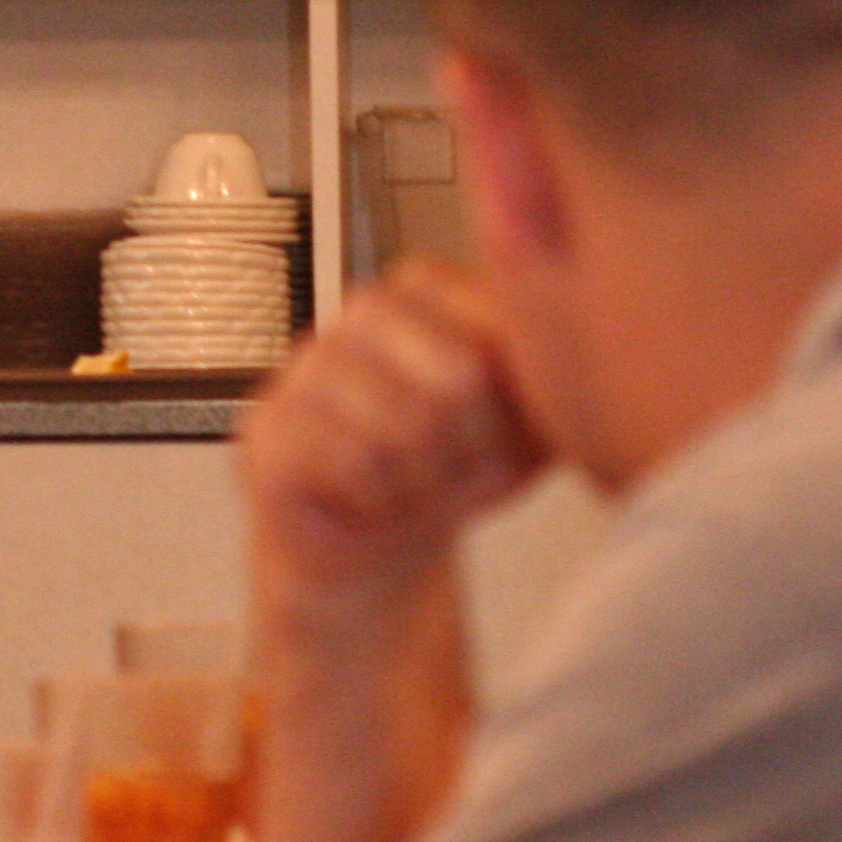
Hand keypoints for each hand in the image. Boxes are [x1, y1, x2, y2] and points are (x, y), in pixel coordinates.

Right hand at [240, 261, 548, 643]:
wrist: (377, 552)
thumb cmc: (452, 472)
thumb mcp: (534, 425)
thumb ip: (557, 376)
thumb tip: (573, 349)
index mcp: (428, 289)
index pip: (500, 327)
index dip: (516, 401)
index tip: (502, 425)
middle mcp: (363, 312)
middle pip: (458, 375)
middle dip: (472, 445)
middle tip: (451, 462)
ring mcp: (307, 366)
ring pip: (403, 421)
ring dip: (424, 477)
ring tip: (411, 480)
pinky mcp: (268, 428)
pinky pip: (351, 460)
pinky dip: (378, 496)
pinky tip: (370, 496)